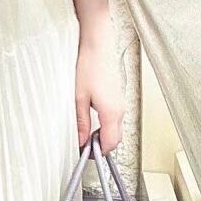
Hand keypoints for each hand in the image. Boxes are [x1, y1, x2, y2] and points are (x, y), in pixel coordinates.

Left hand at [75, 21, 124, 154]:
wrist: (98, 46)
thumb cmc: (89, 66)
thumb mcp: (78, 97)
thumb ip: (80, 122)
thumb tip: (80, 139)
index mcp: (111, 112)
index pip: (109, 143)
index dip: (98, 153)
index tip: (86, 154)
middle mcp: (120, 110)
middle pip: (116, 139)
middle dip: (102, 147)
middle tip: (85, 146)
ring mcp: (121, 103)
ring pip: (117, 129)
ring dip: (105, 136)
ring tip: (87, 134)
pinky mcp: (119, 97)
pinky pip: (117, 119)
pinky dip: (107, 125)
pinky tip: (94, 120)